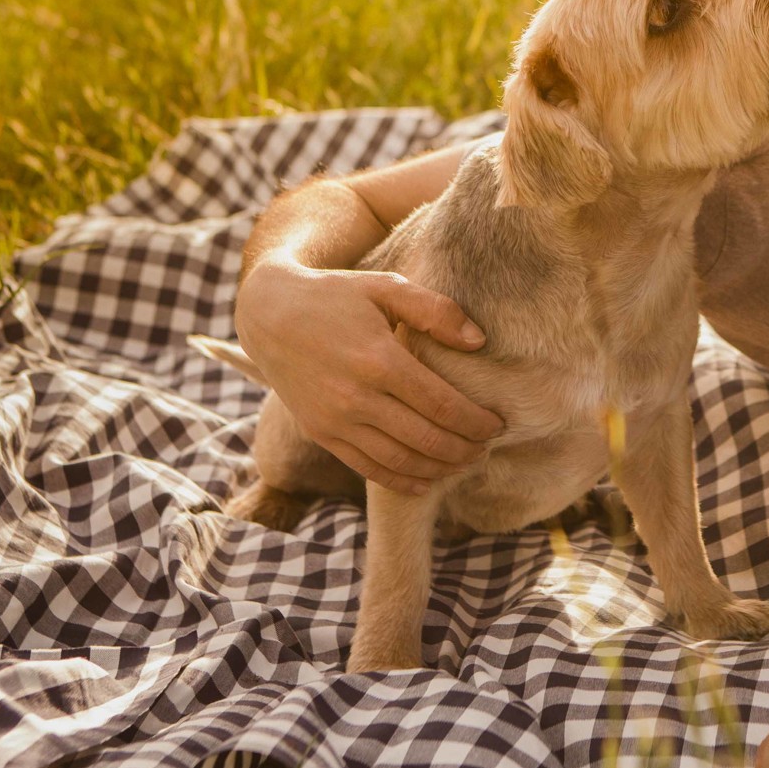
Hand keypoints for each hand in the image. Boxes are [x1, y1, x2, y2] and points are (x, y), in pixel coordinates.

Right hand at [233, 258, 502, 493]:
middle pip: (426, 439)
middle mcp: (355, 396)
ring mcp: (335, 420)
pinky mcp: (321, 433)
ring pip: (399, 460)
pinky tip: (427, 480)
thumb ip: (436, 310)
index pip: (442, 405)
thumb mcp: (386, 286)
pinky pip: (367, 468)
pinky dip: (401, 481)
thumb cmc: (337, 296)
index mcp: (378, 359)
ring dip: (439, 469)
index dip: (476, 422)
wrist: (270, 314)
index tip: (497, 425)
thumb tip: (479, 342)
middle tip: (487, 448)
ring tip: (464, 462)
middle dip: (465, 449)